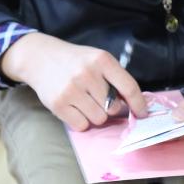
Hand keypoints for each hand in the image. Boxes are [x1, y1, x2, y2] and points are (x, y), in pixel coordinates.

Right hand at [0, 33, 146, 129]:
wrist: (40, 57)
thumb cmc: (75, 61)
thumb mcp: (97, 59)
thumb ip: (115, 78)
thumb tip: (134, 104)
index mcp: (102, 60)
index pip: (129, 87)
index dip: (139, 104)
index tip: (142, 113)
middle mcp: (87, 74)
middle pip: (113, 108)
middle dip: (109, 107)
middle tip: (97, 98)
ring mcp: (72, 89)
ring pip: (98, 119)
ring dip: (95, 115)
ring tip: (84, 101)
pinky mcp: (58, 104)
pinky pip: (81, 125)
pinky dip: (81, 121)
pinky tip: (74, 107)